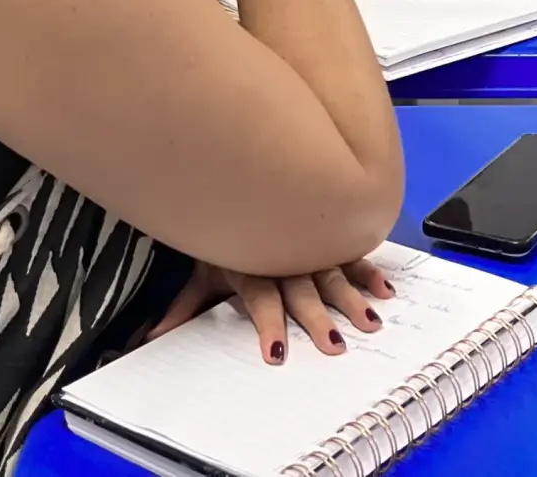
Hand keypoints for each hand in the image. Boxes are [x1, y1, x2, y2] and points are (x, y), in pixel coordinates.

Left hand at [146, 257, 395, 362]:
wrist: (238, 181)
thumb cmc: (223, 233)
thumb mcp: (202, 268)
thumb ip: (183, 306)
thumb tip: (151, 339)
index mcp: (253, 266)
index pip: (261, 299)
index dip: (268, 326)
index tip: (276, 355)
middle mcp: (284, 255)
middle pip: (302, 290)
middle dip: (318, 318)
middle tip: (335, 347)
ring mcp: (310, 244)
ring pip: (333, 272)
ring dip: (352, 297)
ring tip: (371, 321)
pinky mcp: (329, 237)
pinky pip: (353, 252)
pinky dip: (370, 269)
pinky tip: (385, 289)